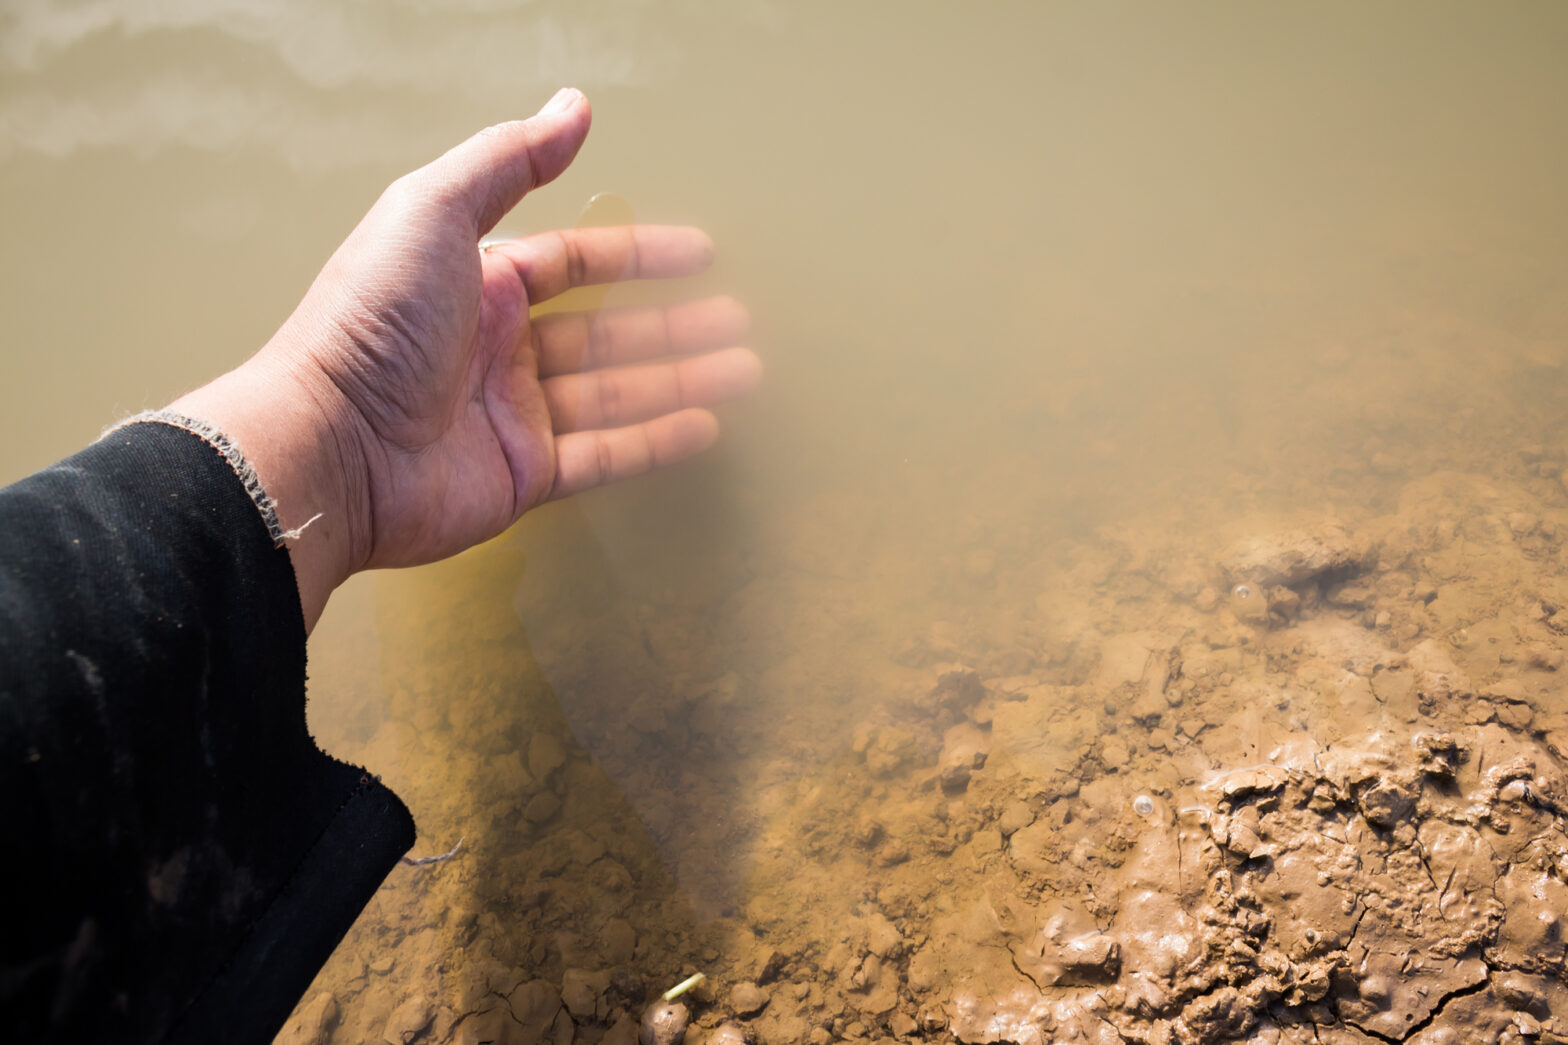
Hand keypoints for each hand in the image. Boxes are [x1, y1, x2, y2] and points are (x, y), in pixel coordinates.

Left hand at [171, 89, 759, 629]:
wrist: (331, 444)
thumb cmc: (368, 325)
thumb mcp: (433, 212)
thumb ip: (508, 161)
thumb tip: (571, 107)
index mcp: (476, 282)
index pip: (574, 263)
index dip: (638, 254)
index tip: (700, 253)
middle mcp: (497, 347)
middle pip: (605, 332)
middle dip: (673, 325)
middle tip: (734, 320)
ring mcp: (511, 414)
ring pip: (617, 393)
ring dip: (681, 379)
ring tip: (743, 370)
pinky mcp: (521, 474)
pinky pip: (604, 454)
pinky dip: (655, 442)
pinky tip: (702, 428)